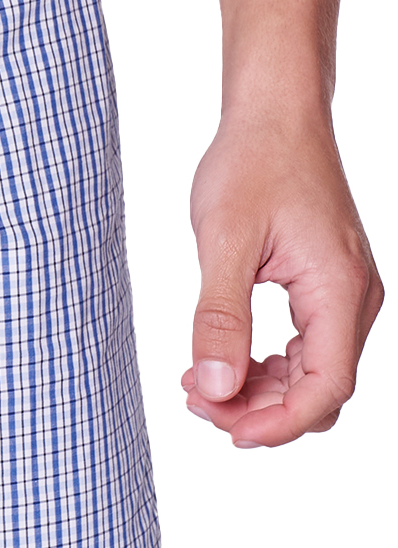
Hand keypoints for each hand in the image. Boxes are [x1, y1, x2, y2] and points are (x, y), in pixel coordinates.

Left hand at [182, 108, 382, 446]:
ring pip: (311, 373)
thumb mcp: (223, 240)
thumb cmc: (252, 164)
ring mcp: (343, 295)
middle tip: (194, 400)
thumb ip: (219, 316)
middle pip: (320, 389)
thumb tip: (215, 386)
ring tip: (198, 383)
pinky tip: (219, 360)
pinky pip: (305, 348)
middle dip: (260, 409)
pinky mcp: (325, 288)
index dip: (278, 422)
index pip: (326, 387)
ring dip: (259, 390)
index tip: (225, 429)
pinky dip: (264, 365)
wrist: (274, 117)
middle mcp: (353, 299)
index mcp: (338, 290)